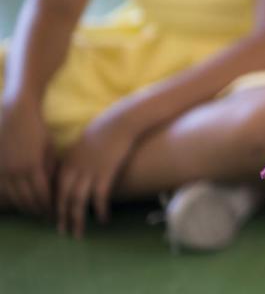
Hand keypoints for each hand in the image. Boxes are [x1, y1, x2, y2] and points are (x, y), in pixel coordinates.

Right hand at [0, 100, 55, 216]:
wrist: (15, 113)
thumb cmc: (37, 129)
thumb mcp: (49, 148)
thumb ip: (50, 168)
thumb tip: (53, 188)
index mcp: (33, 166)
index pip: (42, 195)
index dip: (49, 207)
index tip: (55, 214)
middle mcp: (15, 171)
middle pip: (26, 200)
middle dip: (37, 211)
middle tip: (46, 218)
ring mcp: (2, 169)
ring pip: (11, 197)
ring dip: (22, 207)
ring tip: (32, 213)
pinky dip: (6, 200)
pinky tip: (12, 205)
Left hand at [56, 110, 137, 237]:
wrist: (121, 121)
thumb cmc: (106, 130)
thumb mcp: (83, 145)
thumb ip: (76, 160)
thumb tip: (76, 174)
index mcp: (67, 162)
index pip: (53, 189)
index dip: (53, 205)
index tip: (55, 218)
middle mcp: (74, 169)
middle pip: (62, 198)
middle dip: (61, 217)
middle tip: (63, 232)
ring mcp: (89, 172)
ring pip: (77, 201)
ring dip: (77, 220)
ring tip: (79, 233)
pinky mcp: (105, 173)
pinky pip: (99, 198)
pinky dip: (100, 210)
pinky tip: (104, 219)